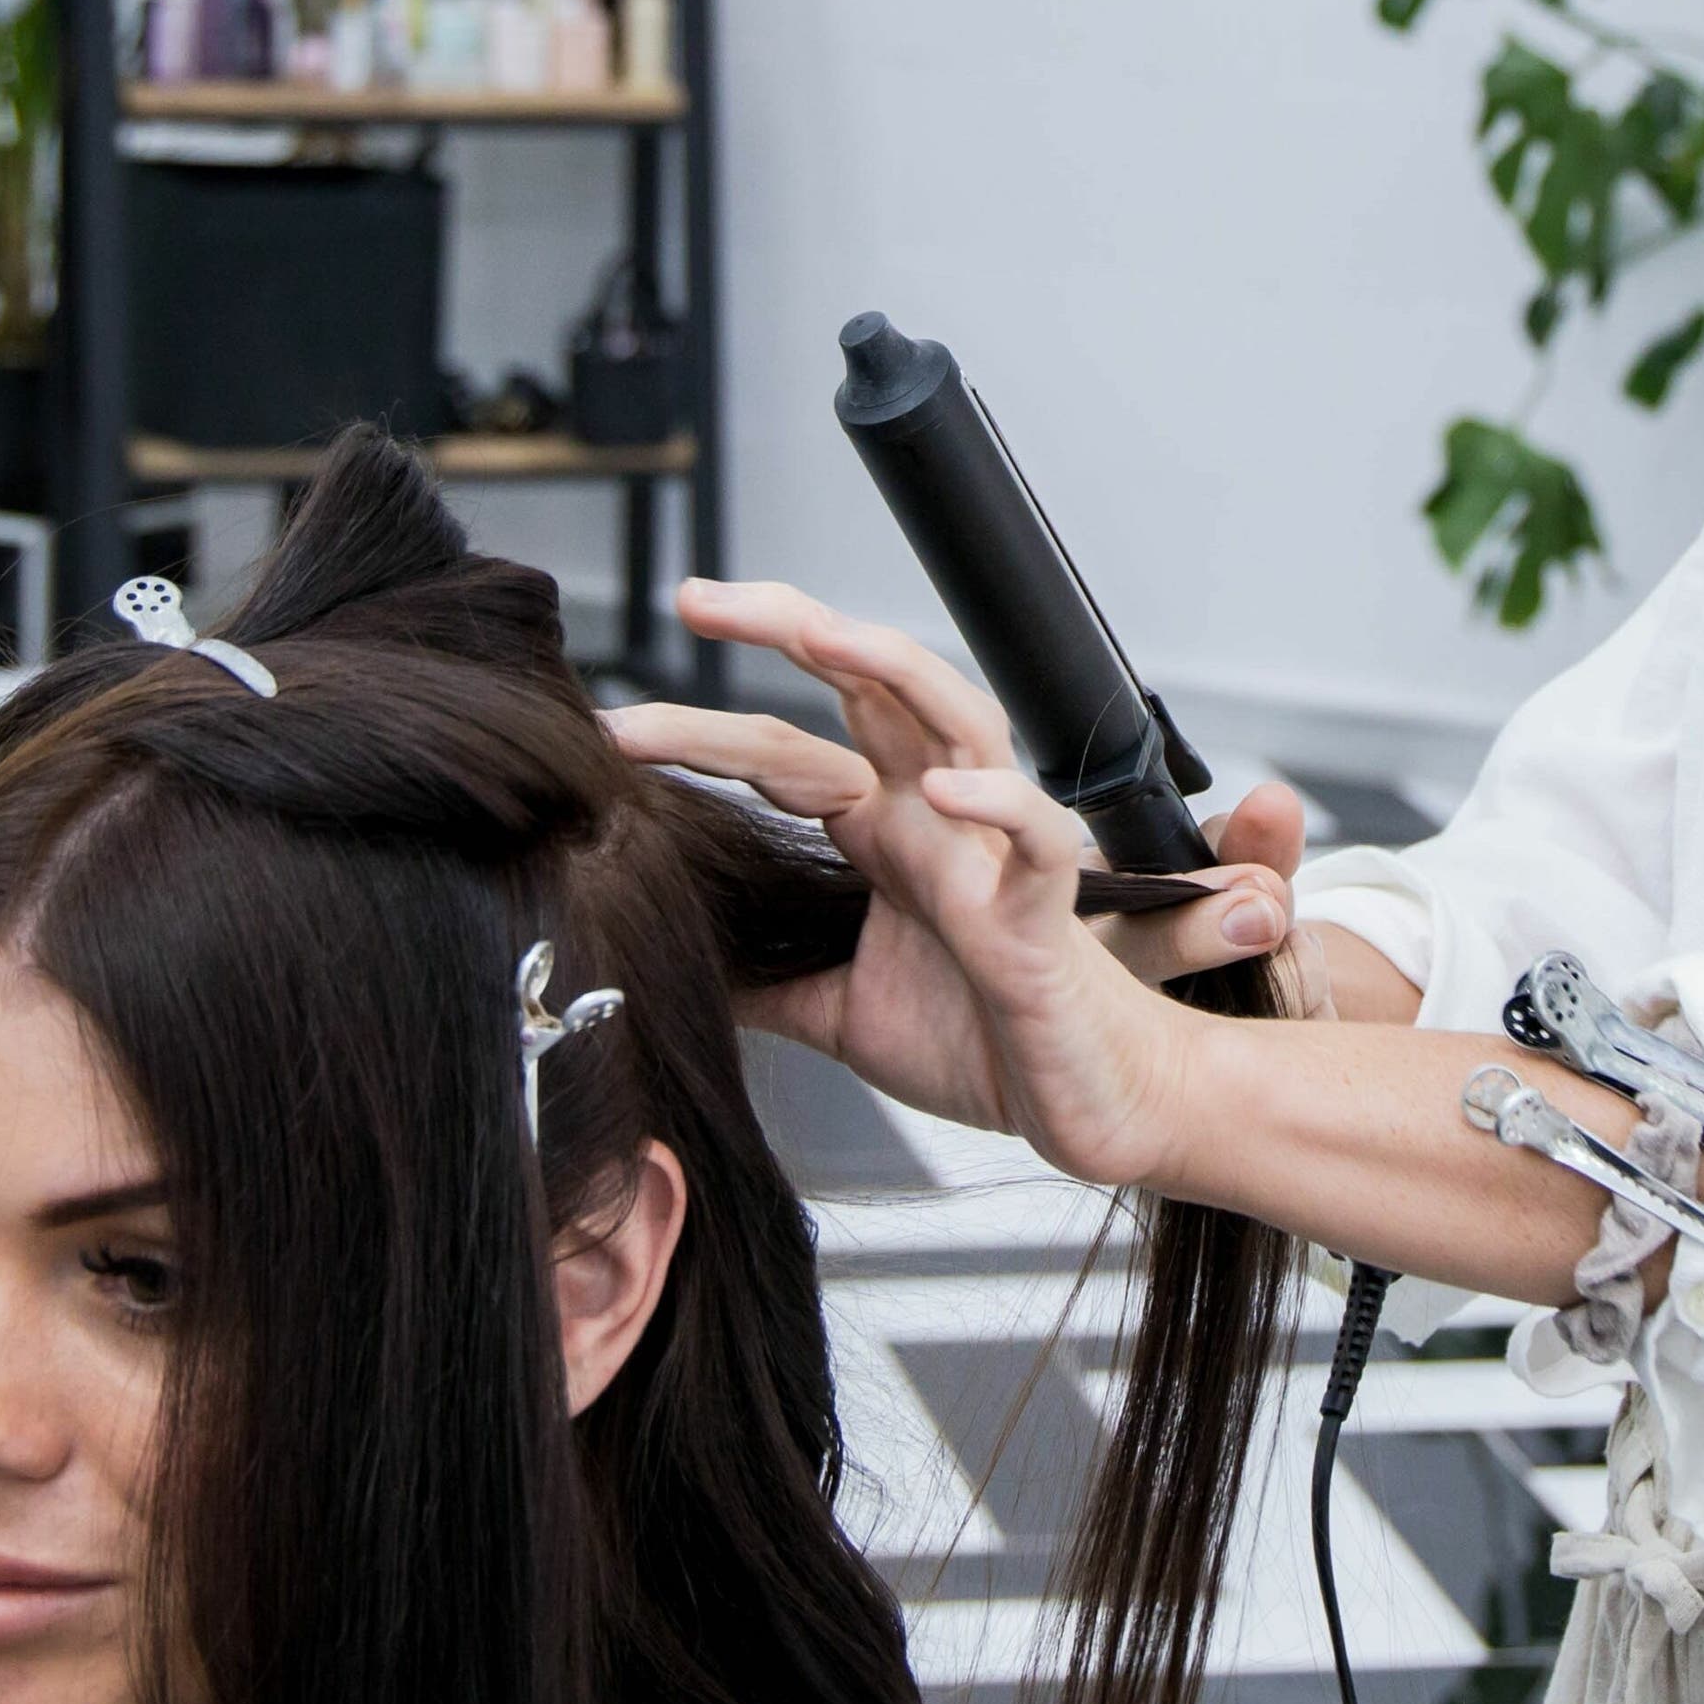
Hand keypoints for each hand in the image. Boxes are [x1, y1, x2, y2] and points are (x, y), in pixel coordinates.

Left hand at [605, 580, 1291, 1177]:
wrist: (1087, 1106)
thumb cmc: (986, 1043)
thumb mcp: (840, 1015)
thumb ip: (766, 983)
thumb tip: (676, 971)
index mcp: (885, 834)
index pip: (785, 752)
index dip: (703, 728)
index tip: (616, 723)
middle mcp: (936, 821)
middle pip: (863, 694)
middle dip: (786, 631)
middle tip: (696, 597)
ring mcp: (991, 855)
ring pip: (958, 723)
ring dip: (894, 670)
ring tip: (821, 635)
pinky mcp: (1044, 914)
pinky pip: (1035, 838)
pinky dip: (996, 805)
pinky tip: (942, 790)